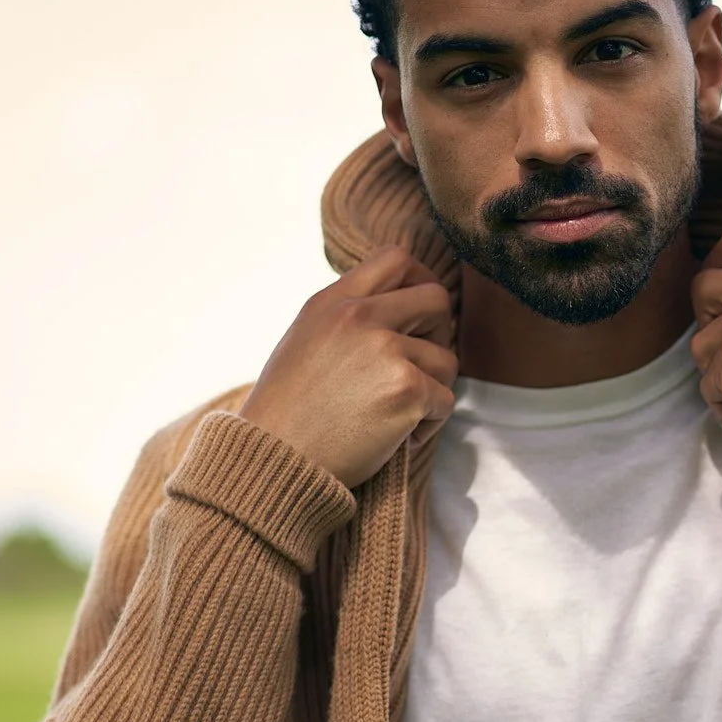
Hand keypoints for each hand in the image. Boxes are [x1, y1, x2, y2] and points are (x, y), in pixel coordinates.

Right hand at [237, 246, 456, 488]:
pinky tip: (401, 438)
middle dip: (439, 334)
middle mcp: (358, 317)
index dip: (419, 281)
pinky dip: (430, 424)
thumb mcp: (304, 342)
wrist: (275, 462)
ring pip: (447, 358)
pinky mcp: (406, 390)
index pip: (395, 259)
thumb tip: (395, 309)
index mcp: (332, 302)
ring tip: (402, 414)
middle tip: (419, 367)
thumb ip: (345, 319)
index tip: (420, 314)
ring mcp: (385, 351)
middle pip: (436, 298)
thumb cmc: (287, 414)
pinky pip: (445, 400)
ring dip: (433, 389)